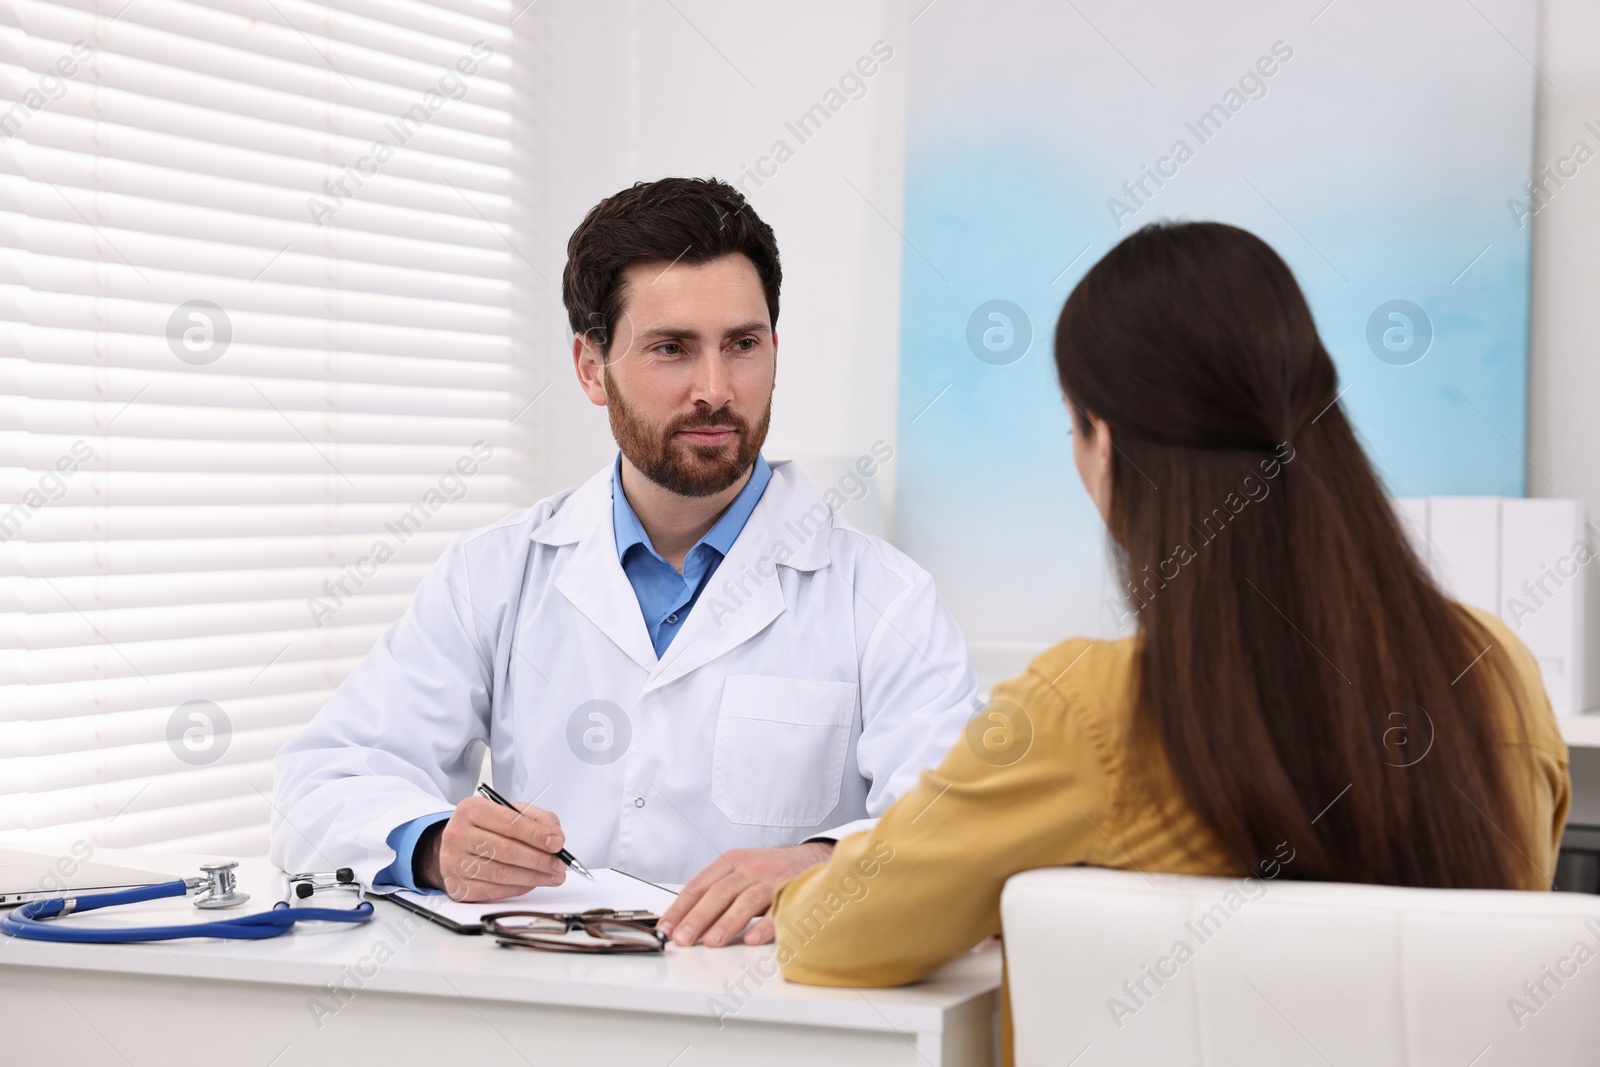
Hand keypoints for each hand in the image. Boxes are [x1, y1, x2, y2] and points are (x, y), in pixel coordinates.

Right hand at [417, 795, 568, 901]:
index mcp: (471, 810)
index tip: (558, 842)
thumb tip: (555, 837)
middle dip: (540, 859)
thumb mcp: (509, 811)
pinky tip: (532, 883)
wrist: (456, 844)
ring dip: (534, 877)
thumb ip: (536, 818)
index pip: (509, 823)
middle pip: (507, 851)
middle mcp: (458, 835)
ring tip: (552, 876)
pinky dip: (519, 888)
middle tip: (559, 864)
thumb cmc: (486, 826)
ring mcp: (454, 863)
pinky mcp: (457, 886)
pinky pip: (494, 891)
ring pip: (502, 874)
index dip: (537, 834)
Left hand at [659, 842, 833, 947]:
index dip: (680, 908)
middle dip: (698, 917)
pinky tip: (752, 939)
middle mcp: (750, 868)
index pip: (699, 885)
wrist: (814, 859)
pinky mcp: (794, 893)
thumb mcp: (741, 870)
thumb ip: (717, 891)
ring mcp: (772, 880)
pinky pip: (778, 910)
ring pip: (746, 900)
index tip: (667, 928)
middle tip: (683, 939)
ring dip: (727, 922)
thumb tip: (684, 921)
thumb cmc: (772, 870)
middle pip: (719, 892)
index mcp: (732, 862)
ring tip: (712, 942)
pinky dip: (764, 926)